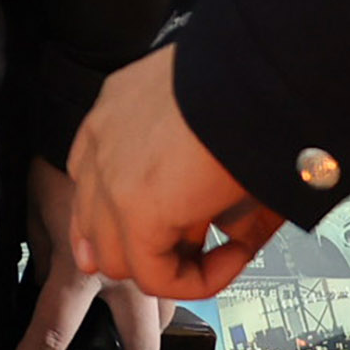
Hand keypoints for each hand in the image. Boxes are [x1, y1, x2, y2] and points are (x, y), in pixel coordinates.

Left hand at [1, 157, 164, 349]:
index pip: (51, 334)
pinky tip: (142, 299)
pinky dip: (159, 301)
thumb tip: (46, 290)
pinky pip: (174, 287)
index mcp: (80, 268)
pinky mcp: (174, 246)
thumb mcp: (35, 217)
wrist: (89, 112)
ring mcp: (157, 263)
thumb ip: (44, 260)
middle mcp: (127, 277)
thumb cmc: (53, 161)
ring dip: (144, 337)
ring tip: (122, 340)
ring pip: (164, 322)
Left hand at [66, 45, 284, 298]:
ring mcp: (110, 176)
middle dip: (147, 247)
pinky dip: (197, 280)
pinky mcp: (135, 209)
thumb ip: (206, 173)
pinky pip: (155, 276)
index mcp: (114, 111)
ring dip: (171, 266)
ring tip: (226, 250)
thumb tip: (232, 230)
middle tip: (204, 243)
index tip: (163, 235)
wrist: (258, 68)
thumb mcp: (217, 122)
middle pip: (96, 226)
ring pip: (118, 258)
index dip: (124, 220)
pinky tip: (235, 257)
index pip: (91, 182)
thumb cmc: (250, 82)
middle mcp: (101, 141)